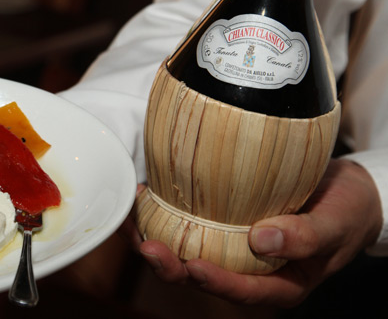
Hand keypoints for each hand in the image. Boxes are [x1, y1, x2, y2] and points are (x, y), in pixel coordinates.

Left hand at [131, 158, 382, 306]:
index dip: (216, 283)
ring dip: (156, 236)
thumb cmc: (346, 211)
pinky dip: (163, 210)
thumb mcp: (335, 223)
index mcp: (278, 282)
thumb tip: (261, 241)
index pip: (242, 290)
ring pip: (187, 249)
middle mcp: (248, 268)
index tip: (194, 267)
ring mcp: (230, 244)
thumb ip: (305, 236)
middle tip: (146, 246)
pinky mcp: (219, 219)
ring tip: (133, 220)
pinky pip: (187, 221)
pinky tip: (145, 194)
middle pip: (203, 274)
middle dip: (170, 265)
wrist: (346, 189)